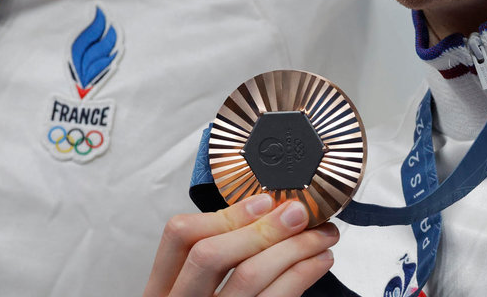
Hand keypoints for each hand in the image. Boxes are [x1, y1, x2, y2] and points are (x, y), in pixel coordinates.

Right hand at [142, 195, 338, 296]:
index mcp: (165, 285)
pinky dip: (303, 274)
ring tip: (322, 236)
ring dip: (294, 248)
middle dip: (262, 228)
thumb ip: (221, 252)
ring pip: (248, 276)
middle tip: (298, 214)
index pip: (180, 235)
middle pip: (211, 254)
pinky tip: (318, 261)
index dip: (224, 214)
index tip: (263, 201)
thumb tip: (271, 211)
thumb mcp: (198, 286)